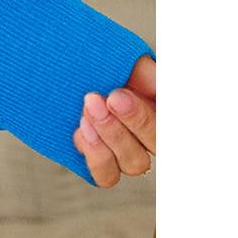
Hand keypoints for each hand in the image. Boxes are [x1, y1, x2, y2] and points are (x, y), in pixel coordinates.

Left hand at [73, 52, 155, 186]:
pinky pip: (106, 176)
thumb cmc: (103, 63)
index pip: (169, 124)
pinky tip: (82, 132)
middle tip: (108, 97)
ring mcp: (126, 152)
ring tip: (89, 112)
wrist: (69, 67)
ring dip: (112, 137)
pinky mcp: (101, 162)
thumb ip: (150, 75)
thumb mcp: (129, 61)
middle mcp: (150, 135)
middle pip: (157, 143)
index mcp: (161, 109)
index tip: (123, 95)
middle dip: (133, 120)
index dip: (150, 117)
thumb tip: (160, 87)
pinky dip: (96, 156)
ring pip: (135, 164)